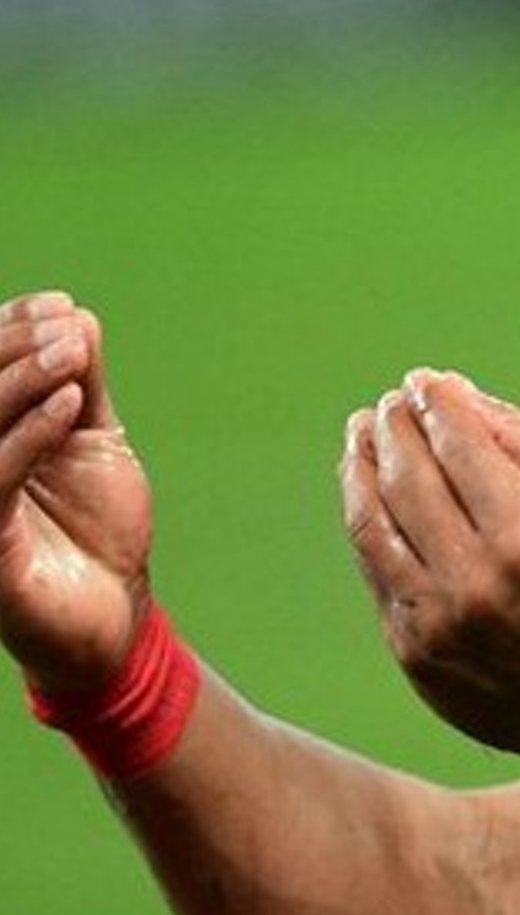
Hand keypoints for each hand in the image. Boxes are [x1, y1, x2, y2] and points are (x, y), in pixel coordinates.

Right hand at [0, 293, 152, 690]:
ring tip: (72, 353)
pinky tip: (68, 403)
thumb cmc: (97, 526)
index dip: (9, 330)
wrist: (114, 610)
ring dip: (23, 379)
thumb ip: (82, 386)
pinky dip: (31, 434)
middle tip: (67, 328)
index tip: (59, 305)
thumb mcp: (94, 442)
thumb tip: (75, 317)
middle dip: (14, 348)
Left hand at [341, 369, 519, 764]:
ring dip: (362, 465)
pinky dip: (366, 518)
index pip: (460, 449)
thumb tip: (461, 393)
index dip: (437, 405)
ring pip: (372, 523)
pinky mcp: (411, 648)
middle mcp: (475, 582)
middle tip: (392, 400)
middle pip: (408, 478)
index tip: (425, 381)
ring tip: (365, 432)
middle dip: (394, 426)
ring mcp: (436, 620)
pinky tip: (370, 488)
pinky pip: (373, 568)